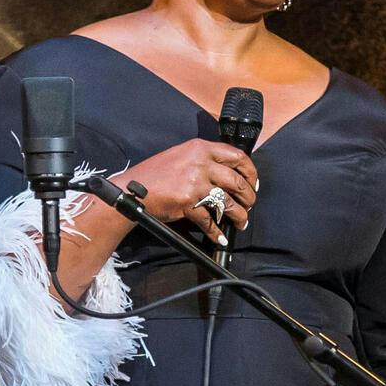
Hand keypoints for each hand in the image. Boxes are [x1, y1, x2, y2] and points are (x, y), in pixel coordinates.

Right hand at [110, 140, 256, 244]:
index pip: (237, 156)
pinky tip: (219, 237)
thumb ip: (204, 160)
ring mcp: (194, 182)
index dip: (251, 172)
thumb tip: (228, 174)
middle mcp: (200, 162)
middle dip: (249, 197)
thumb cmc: (154, 175)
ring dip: (239, 215)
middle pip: (238, 181)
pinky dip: (216, 232)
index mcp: (200, 148)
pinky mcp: (187, 201)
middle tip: (249, 205)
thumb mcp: (181, 156)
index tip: (253, 183)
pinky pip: (210, 220)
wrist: (131, 189)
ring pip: (228, 202)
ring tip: (241, 222)